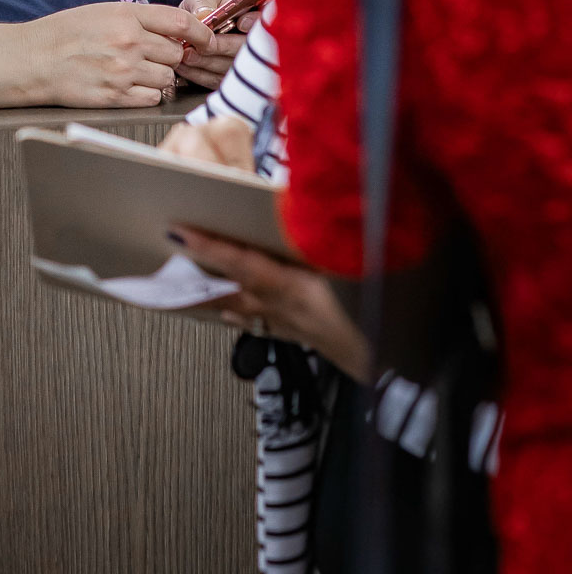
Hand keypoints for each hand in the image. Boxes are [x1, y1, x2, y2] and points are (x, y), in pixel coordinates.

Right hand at [27, 1, 213, 108]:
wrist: (34, 60)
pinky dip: (146, 95)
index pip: (179, 21)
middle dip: (170, 57)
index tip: (206, 39)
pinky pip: (151, 99)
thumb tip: (174, 31)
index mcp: (126, 15)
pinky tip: (129, 87)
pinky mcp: (115, 96)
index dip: (200, 32)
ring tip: (135, 72)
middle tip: (154, 57)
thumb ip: (139, 19)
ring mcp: (123, 71)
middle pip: (176, 54)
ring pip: (166, 79)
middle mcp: (129, 42)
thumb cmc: (66, 33)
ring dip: (158, 78)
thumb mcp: (103, 12)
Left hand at [158, 115, 369, 379]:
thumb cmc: (387, 320)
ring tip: (185, 289)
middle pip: (232, 292)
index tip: (178, 231)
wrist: (408, 378)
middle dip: (198, 279)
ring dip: (217, 297)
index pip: (244, 264)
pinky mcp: (310, 339)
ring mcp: (298, 329)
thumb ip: (338, 230)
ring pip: (245, 311)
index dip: (210, 247)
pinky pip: (266, 324)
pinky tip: (235, 314)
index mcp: (298, 291)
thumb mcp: (368, 268)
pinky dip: (246, 314)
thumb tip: (315, 195)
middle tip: (165, 263)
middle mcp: (289, 311)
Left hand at [178, 0, 257, 89]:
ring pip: (233, 67)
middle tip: (203, 44)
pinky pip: (219, 80)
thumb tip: (205, 14)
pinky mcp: (232, 81)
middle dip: (224, 46)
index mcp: (254, 13)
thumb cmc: (202, 11)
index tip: (242, 23)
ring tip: (187, 53)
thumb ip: (203, 2)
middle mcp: (255, 41)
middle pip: (250, 48)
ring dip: (208, 62)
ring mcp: (246, 63)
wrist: (189, 32)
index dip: (257, 21)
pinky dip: (200, 74)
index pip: (267, 17)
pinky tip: (185, 65)